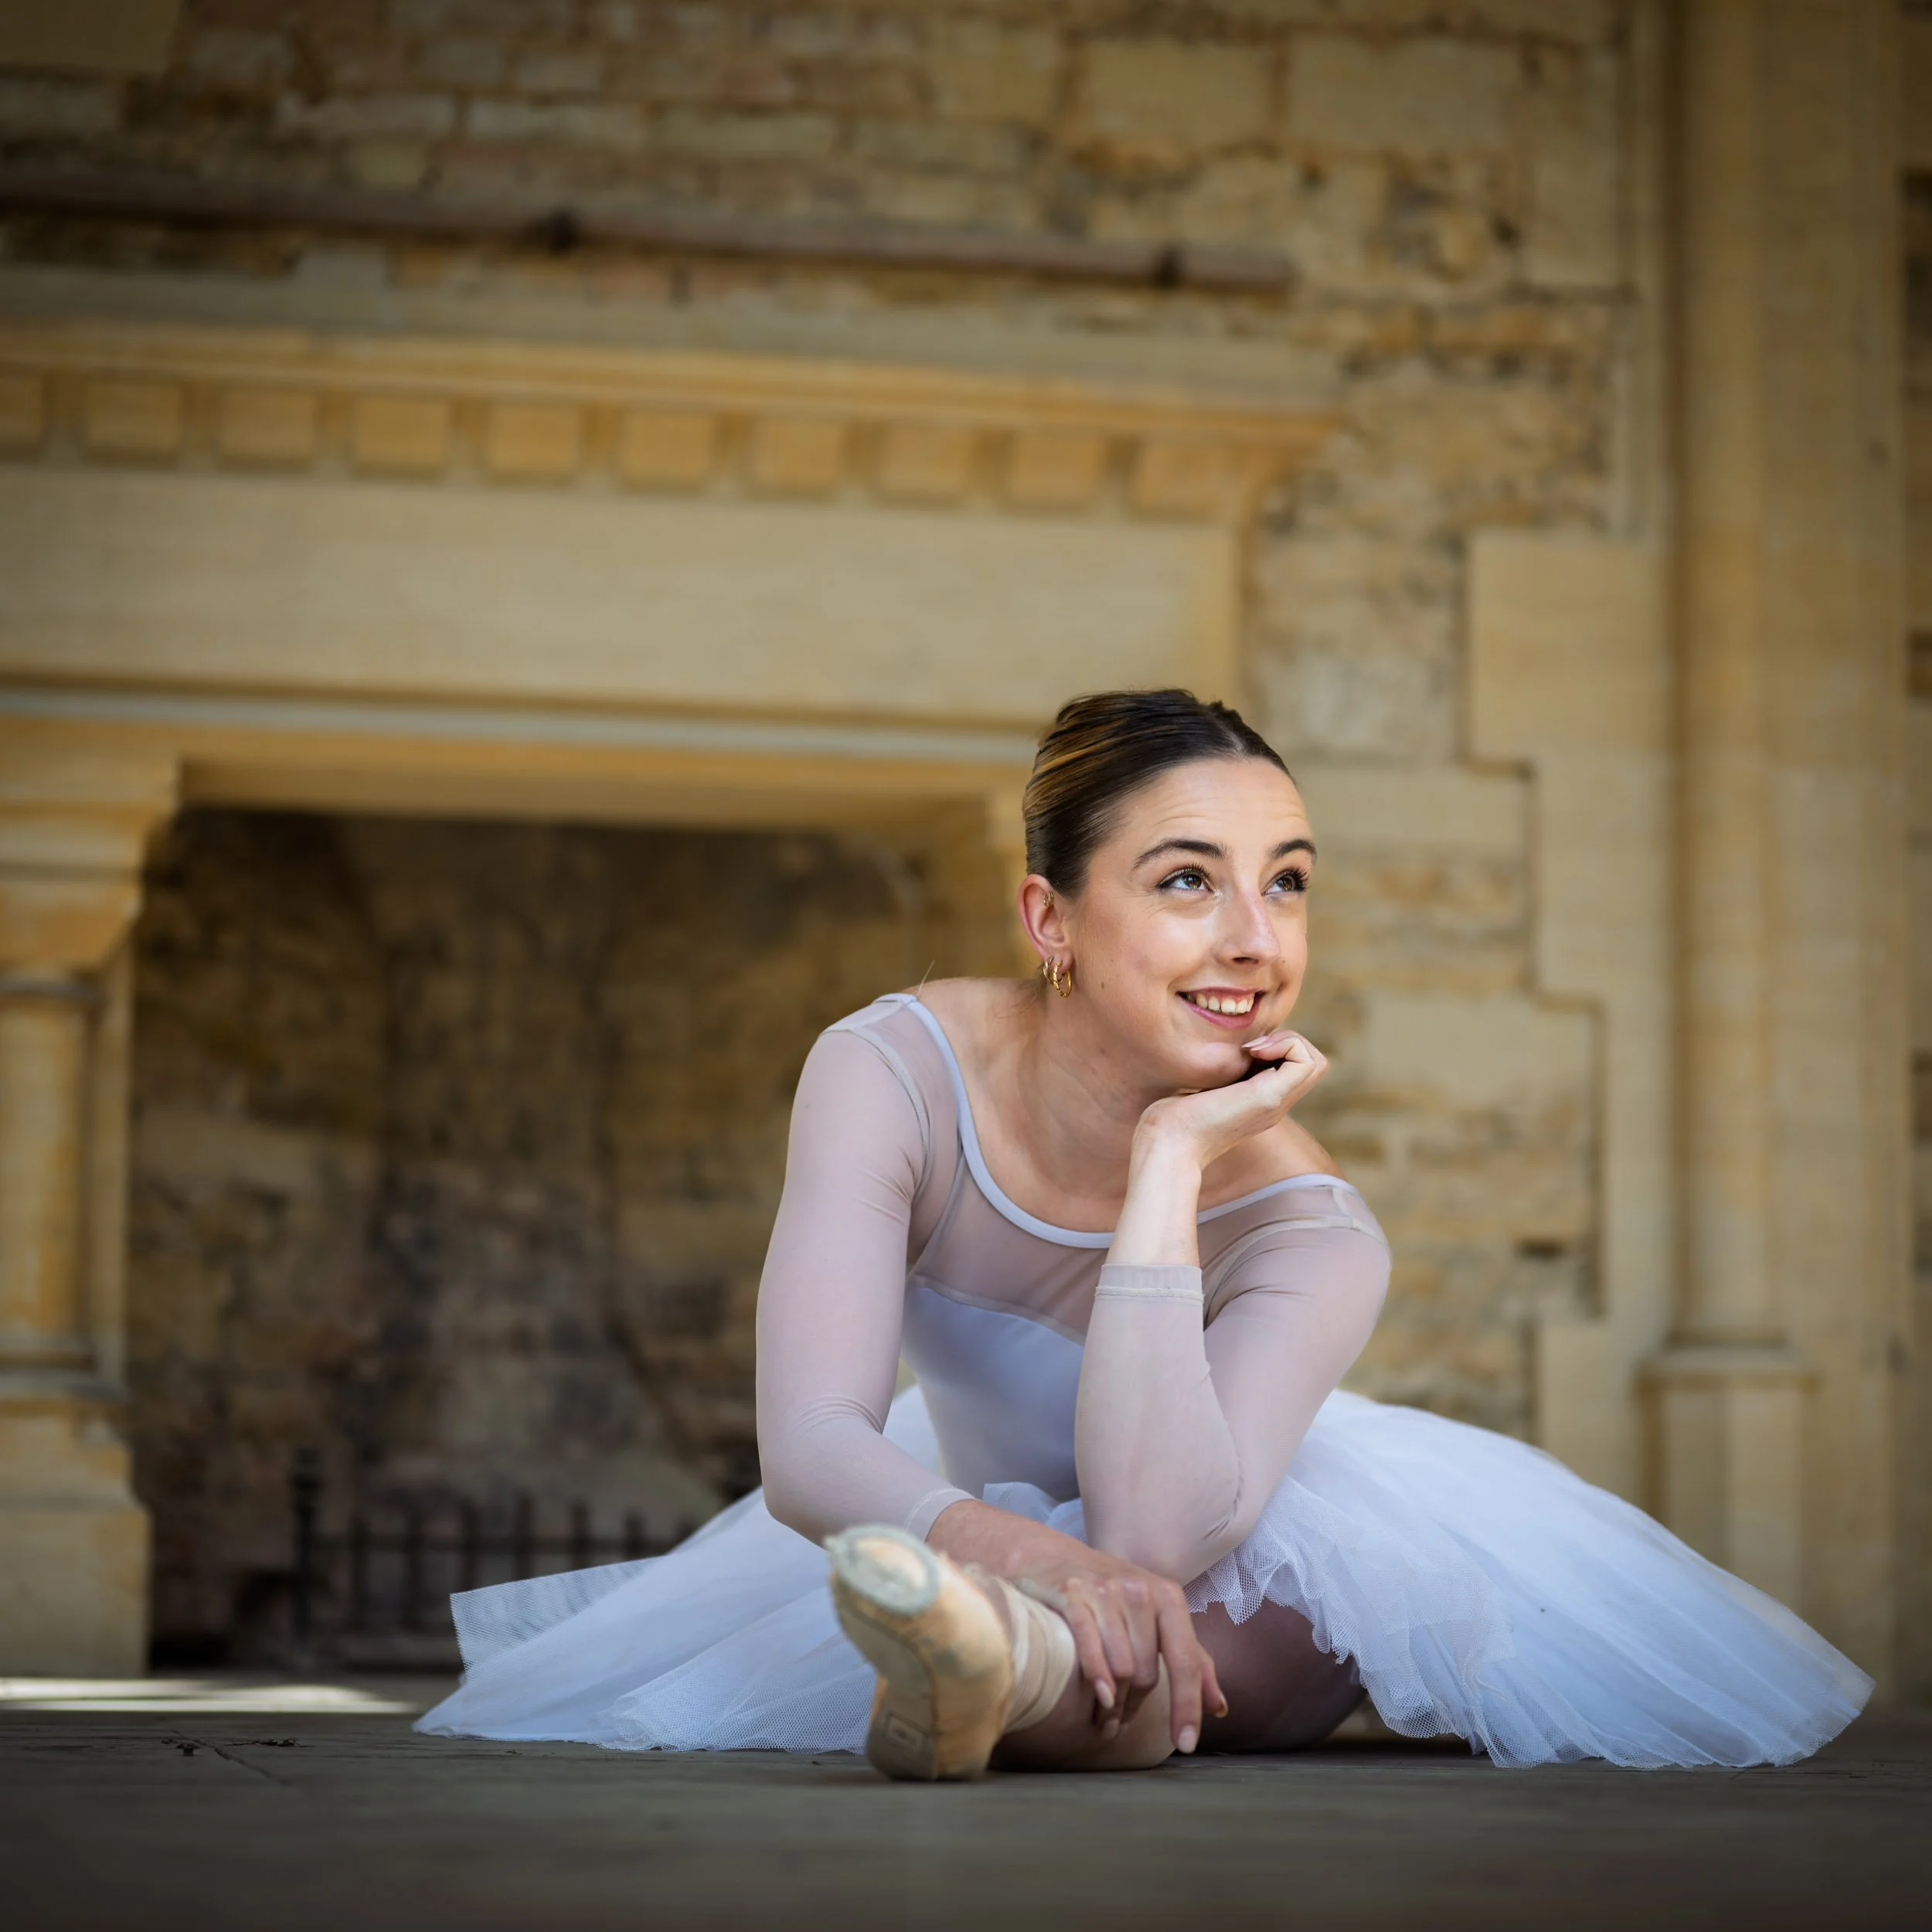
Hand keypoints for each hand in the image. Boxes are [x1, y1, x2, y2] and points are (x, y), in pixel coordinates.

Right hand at [928, 1501, 1226, 1752]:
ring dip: (1113, 1703)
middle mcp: (1139, 1590)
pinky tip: (1100, 1698)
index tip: (1186, 1744)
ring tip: (1103, 1714)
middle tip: (1119, 1722)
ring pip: (1121, 1668)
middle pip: (1148, 1673)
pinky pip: (1090, 1647)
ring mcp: (1104, 1591)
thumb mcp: (1154, 1617)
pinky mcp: (1071, 1595)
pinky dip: (1097, 1677)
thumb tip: (1219, 1708)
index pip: (1187, 1659)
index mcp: (1167, 1596)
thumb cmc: (1108, 1595)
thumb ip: (1190, 1659)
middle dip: (1135, 1706)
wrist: (1046, 1557)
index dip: (1188, 1705)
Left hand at [1136, 1029, 1328, 1171]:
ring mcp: (1276, 1103)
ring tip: (1254, 1050)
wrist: (1168, 1144)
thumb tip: (1223, 1053)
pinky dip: (1285, 1044)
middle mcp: (1274, 1105)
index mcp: (1260, 1103)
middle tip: (1252, 1048)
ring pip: (1316, 1061)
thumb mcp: (1201, 1090)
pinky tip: (1252, 1053)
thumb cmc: (1172, 1120)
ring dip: (1290, 1041)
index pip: (1294, 1068)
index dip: (1277, 1047)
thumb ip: (1217, 1077)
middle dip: (1288, 1041)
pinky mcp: (1269, 1097)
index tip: (1244, 1050)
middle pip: (1313, 1064)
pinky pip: (1306, 1060)